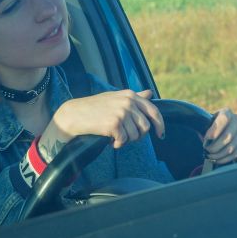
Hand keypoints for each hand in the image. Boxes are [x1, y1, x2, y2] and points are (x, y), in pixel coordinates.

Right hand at [44, 89, 164, 152]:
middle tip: (127, 137)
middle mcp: (128, 102)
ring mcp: (121, 112)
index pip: (154, 111)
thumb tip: (150, 93)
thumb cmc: (96, 107)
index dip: (160, 124)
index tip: (161, 135)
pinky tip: (110, 141)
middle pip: (145, 127)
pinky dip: (118, 144)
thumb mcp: (117, 98)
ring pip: (135, 136)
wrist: (75, 114)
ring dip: (126, 140)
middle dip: (138, 136)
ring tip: (115, 137)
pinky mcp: (114, 124)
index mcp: (130, 95)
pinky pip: (124, 140)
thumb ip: (134, 97)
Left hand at [203, 108, 236, 164]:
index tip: (207, 139)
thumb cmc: (211, 128)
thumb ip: (207, 129)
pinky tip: (217, 160)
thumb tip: (208, 139)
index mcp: (226, 112)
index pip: (224, 119)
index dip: (216, 130)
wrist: (219, 131)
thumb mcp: (206, 124)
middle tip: (207, 151)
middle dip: (216, 146)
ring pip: (232, 146)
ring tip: (210, 157)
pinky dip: (226, 158)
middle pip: (229, 136)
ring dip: (219, 154)